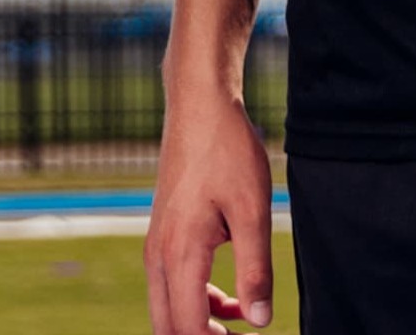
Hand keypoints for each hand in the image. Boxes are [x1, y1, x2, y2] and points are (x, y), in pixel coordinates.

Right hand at [146, 80, 275, 333]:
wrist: (199, 103)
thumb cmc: (228, 151)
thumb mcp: (252, 212)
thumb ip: (256, 271)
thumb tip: (259, 322)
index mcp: (180, 252)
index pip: (188, 327)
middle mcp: (158, 252)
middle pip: (167, 326)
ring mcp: (156, 241)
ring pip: (166, 307)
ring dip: (198, 324)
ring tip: (240, 323)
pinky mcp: (162, 231)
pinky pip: (171, 284)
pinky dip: (196, 302)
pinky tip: (230, 299)